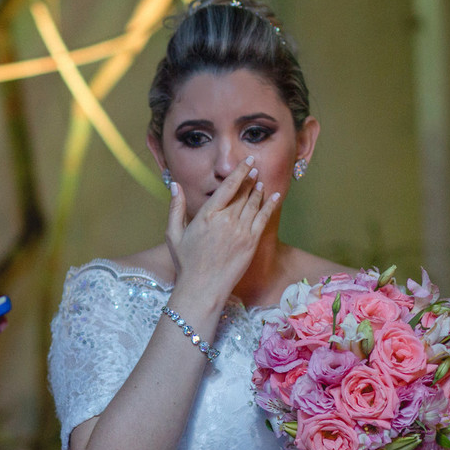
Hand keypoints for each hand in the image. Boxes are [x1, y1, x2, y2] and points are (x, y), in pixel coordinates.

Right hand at [164, 156, 279, 293]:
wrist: (202, 287)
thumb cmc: (186, 262)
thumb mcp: (174, 233)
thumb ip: (175, 207)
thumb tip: (174, 185)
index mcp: (207, 215)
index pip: (228, 187)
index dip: (240, 172)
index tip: (247, 162)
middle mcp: (226, 220)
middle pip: (243, 193)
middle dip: (250, 179)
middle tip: (255, 168)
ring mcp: (241, 231)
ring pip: (254, 204)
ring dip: (259, 190)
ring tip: (261, 181)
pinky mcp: (251, 243)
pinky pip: (263, 218)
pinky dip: (270, 205)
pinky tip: (275, 196)